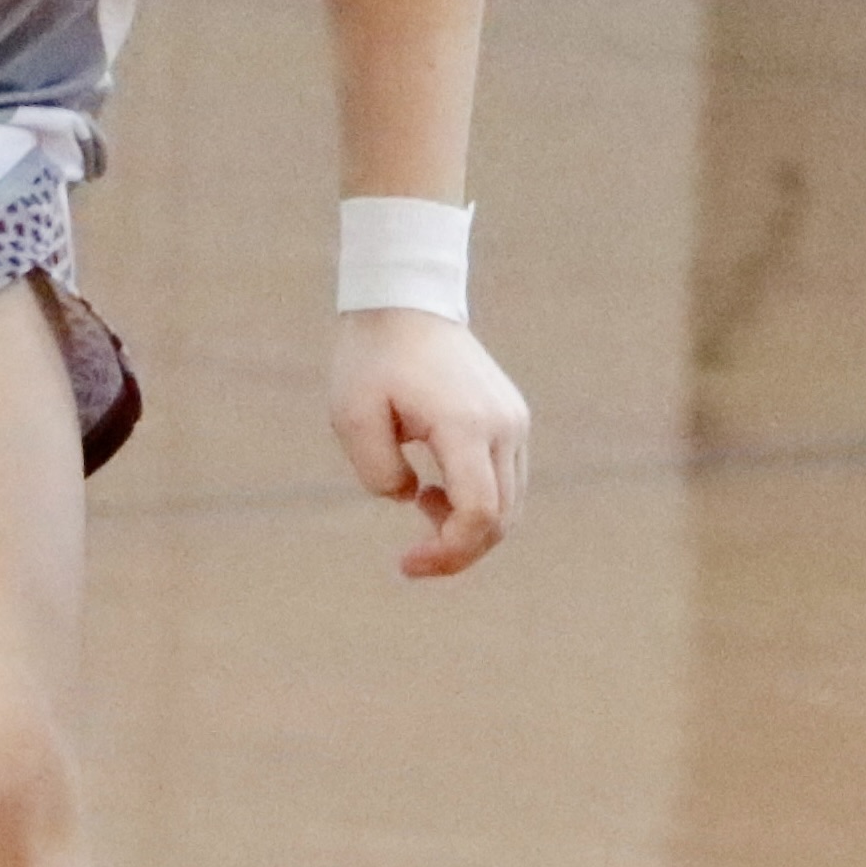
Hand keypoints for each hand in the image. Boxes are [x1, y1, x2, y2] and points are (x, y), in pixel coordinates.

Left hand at [331, 308, 528, 578]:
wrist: (405, 303)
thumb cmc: (371, 359)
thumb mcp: (351, 418)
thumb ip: (377, 473)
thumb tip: (412, 498)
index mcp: (465, 425)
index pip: (478, 513)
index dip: (448, 553)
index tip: (406, 563)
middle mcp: (503, 426)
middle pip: (501, 518)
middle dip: (458, 550)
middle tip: (410, 555)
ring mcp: (514, 421)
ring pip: (509, 505)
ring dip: (467, 526)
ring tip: (420, 503)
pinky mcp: (513, 419)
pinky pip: (506, 482)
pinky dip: (476, 503)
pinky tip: (434, 490)